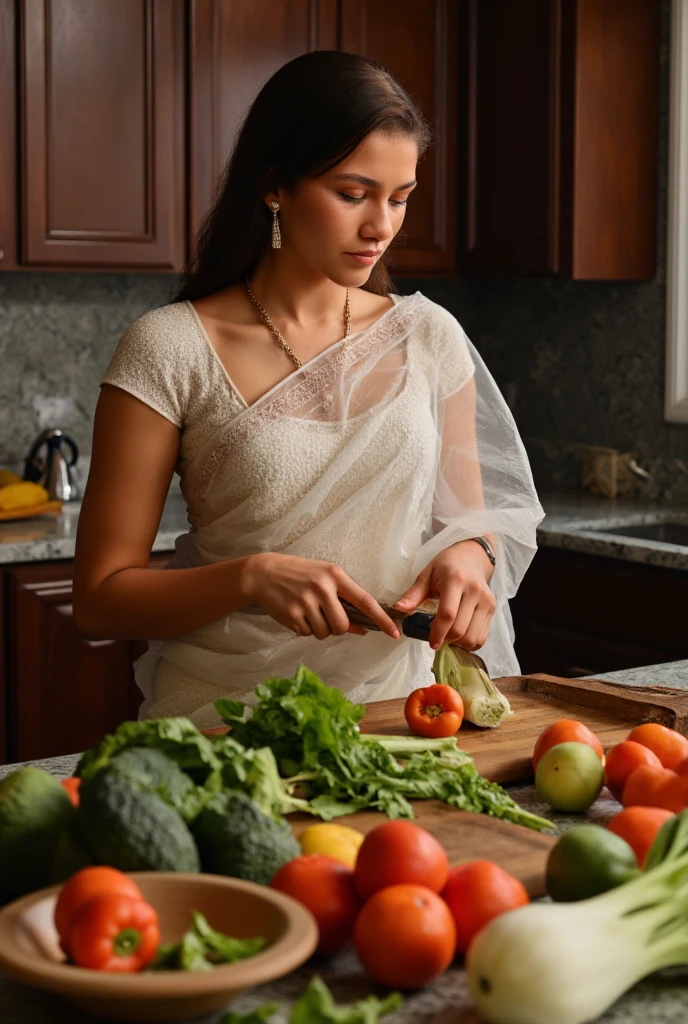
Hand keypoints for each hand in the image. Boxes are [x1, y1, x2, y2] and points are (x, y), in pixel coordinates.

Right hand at [243, 552, 400, 640]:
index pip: (365, 600)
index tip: (394, 632)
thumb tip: (361, 628)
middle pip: (342, 625)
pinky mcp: (292, 614)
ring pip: (325, 633)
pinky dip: (303, 628)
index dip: (381, 619)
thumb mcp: (323, 578)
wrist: (263, 573)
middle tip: (325, 616)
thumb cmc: (298, 574)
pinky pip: (307, 634)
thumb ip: (343, 600)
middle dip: (337, 627)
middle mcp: (322, 588)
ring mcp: (306, 602)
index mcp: (335, 575)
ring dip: (318, 629)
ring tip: (307, 611)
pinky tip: (296, 613)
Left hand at [394, 540, 496, 651]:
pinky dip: (469, 642)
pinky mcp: (492, 609)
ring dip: (458, 643)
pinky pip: (482, 637)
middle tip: (436, 638)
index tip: (431, 643)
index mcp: (456, 580)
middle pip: (460, 629)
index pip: (448, 614)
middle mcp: (475, 591)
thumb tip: (399, 609)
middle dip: (446, 639)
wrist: (471, 557)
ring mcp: (487, 601)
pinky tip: (459, 636)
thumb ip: (414, 594)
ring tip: (447, 636)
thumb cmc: (445, 566)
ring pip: (473, 636)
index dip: (438, 632)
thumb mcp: (426, 574)